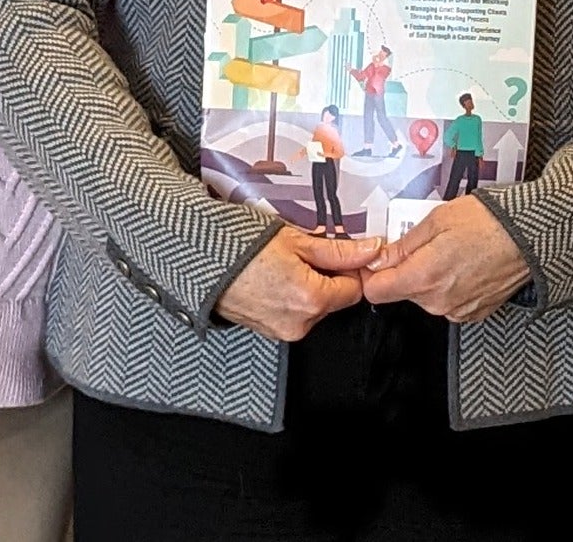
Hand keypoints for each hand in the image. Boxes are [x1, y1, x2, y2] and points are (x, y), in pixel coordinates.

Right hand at [216, 228, 380, 340]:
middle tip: (308, 252)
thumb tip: (371, 251)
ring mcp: (282, 331)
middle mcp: (299, 323)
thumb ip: (339, 250)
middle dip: (328, 276)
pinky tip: (277, 276)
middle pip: (334, 300)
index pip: (354, 290)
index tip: (341, 252)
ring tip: (287, 262)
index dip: (351, 268)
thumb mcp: (296, 240)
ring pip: (315, 307)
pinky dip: (293, 296)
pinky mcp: (269, 331)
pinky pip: (295, 314)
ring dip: (310, 286)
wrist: (200, 260)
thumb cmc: (241, 246)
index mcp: (311, 300)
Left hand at [360, 196, 530, 321]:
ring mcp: (457, 310)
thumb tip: (379, 258)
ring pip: (425, 296)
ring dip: (429, 277)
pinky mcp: (474, 313)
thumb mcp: (437, 220)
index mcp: (424, 276)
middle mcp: (438, 301)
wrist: (530, 236)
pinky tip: (464, 264)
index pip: (376, 292)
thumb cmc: (488, 222)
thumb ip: (404, 244)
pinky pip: (447, 301)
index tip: (377, 260)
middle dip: (407, 269)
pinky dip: (450, 285)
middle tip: (426, 244)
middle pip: (402, 292)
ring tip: (451, 251)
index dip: (372, 274)